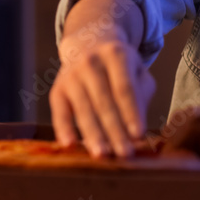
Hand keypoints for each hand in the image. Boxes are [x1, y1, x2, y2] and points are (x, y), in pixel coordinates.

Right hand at [49, 34, 155, 157]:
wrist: (88, 44)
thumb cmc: (120, 67)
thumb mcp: (137, 71)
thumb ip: (141, 96)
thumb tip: (137, 132)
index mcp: (116, 54)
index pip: (124, 87)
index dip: (131, 112)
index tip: (139, 135)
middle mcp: (91, 62)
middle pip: (104, 101)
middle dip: (114, 129)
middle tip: (124, 153)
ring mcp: (72, 75)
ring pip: (83, 108)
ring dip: (93, 134)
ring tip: (102, 155)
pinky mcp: (57, 89)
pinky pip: (60, 112)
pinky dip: (63, 129)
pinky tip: (70, 145)